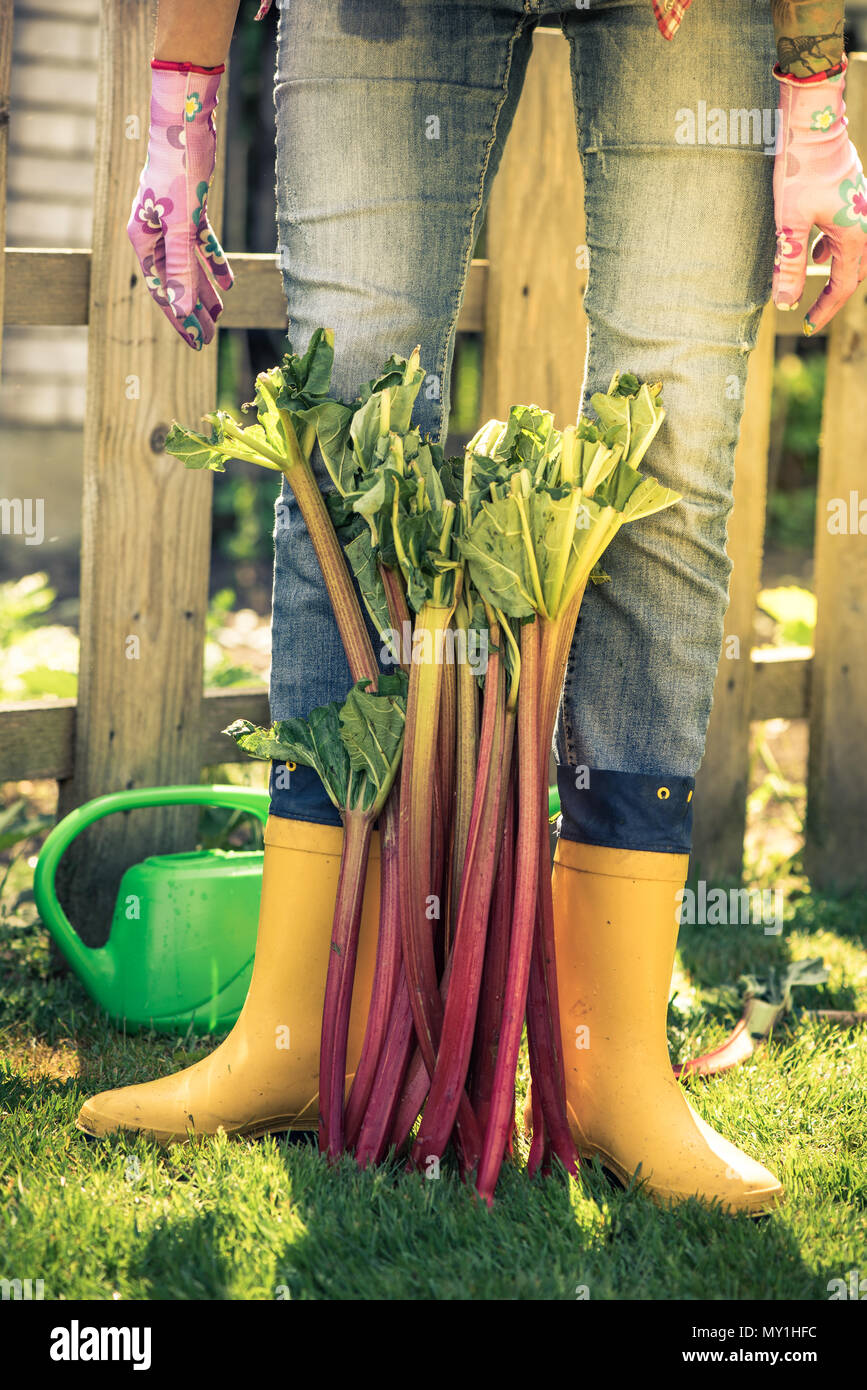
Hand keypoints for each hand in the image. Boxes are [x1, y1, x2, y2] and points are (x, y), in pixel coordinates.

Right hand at [127, 61, 232, 349]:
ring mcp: (171, 222)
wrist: (186, 123)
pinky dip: (213, 262)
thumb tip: (180, 310)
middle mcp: (153, 234)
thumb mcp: (182, 226)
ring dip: (203, 291)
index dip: (180, 319)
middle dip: (192, 311)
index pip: (162, 290)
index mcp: (143, 240)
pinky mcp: (189, 210)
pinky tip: (228, 282)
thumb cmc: (178, 169)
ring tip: (220, 315)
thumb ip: (180, 269)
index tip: (198, 343)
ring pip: (188, 266)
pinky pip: (201, 244)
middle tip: (210, 339)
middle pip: (174, 282)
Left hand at [772, 56, 866, 334]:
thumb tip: (785, 302)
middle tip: (813, 314)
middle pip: (854, 272)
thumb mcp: (789, 222)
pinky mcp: (852, 196)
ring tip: (815, 287)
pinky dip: (833, 248)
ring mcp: (862, 208)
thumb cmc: (800, 169)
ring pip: (853, 252)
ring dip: (835, 271)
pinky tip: (817, 249)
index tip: (808, 325)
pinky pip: (848, 233)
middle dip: (833, 295)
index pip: (844, 286)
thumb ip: (789, 264)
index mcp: (855, 235)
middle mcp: (865, 223)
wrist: (814, 122)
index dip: (825, 309)